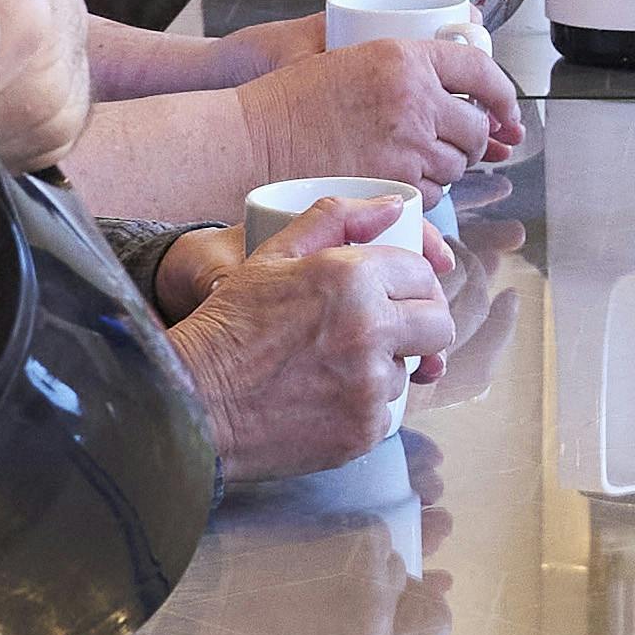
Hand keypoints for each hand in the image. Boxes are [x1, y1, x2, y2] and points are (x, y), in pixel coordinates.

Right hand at [166, 197, 461, 477]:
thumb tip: (395, 206)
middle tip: (383, 331)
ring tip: (333, 366)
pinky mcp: (366, 428)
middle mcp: (371, 328)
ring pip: (410, 370)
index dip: (409, 284)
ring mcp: (371, 383)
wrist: (196, 401)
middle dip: (419, 325)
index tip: (391, 295)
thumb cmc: (228, 325)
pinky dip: (364, 406)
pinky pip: (387, 411)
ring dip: (384, 367)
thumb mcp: (271, 255)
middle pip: (438, 324)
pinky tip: (323, 398)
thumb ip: (336, 219)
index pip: (422, 274)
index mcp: (352, 277)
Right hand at [236, 25, 524, 189]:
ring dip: (445, 168)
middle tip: (448, 143)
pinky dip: (423, 194)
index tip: (507, 111)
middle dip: (470, 140)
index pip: (480, 70)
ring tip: (411, 162)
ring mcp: (405, 143)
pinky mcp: (393, 182)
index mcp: (405, 57)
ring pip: (455, 166)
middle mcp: (413, 98)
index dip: (503, 95)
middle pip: (474, 126)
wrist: (255, 137)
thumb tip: (466, 99)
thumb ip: (411, 73)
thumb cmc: (296, 101)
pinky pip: (431, 195)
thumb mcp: (357, 61)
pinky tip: (396, 182)